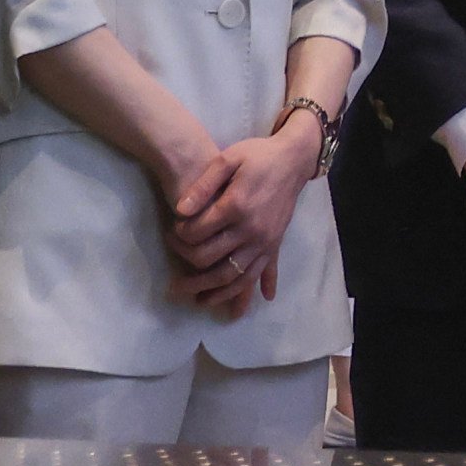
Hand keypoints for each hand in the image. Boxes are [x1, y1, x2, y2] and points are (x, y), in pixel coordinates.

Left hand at [165, 133, 314, 312]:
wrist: (294, 159)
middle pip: (212, 260)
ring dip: (213, 293)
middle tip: (173, 271)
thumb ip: (204, 184)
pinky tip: (240, 309)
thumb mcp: (228, 158)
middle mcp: (251, 229)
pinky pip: (261, 274)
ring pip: (235, 276)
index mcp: (236, 206)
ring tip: (194, 301)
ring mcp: (265, 241)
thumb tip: (180, 210)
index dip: (179, 235)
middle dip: (187, 268)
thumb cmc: (258, 156)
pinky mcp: (274, 245)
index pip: (198, 233)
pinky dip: (251, 292)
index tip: (172, 231)